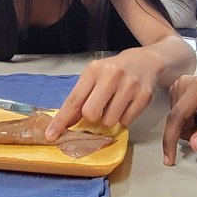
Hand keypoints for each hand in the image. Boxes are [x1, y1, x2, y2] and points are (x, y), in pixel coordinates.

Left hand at [45, 50, 162, 140]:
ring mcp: (130, 86)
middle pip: (91, 113)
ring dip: (109, 118)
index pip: (74, 100)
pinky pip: (126, 121)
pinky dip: (123, 118)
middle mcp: (112, 75)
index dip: (62, 120)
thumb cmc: (114, 71)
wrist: (145, 62)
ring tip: (115, 103)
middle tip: (99, 107)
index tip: (51, 134)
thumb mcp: (94, 77)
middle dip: (92, 117)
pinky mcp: (144, 96)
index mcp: (94, 70)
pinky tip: (126, 104)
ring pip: (109, 121)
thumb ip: (80, 98)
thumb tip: (66, 123)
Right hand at [162, 75, 196, 165]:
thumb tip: (194, 144)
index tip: (170, 158)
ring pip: (176, 120)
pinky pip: (177, 115)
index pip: (178, 117)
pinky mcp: (178, 89)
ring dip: (192, 127)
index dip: (171, 140)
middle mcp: (185, 83)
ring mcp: (180, 85)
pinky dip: (190, 121)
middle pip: (176, 120)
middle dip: (192, 132)